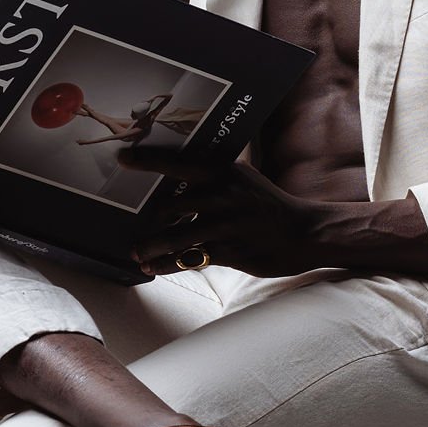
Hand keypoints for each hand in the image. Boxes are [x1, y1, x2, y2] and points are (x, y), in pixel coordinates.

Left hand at [121, 147, 325, 276]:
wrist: (304, 232)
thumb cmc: (271, 205)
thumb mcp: (246, 179)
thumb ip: (217, 175)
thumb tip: (185, 171)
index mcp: (224, 172)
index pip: (178, 163)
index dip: (147, 161)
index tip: (122, 158)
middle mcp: (221, 195)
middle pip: (169, 205)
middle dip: (150, 219)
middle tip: (139, 226)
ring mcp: (224, 224)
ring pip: (174, 236)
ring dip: (151, 246)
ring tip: (137, 252)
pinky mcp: (229, 251)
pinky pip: (189, 259)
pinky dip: (167, 265)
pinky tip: (153, 268)